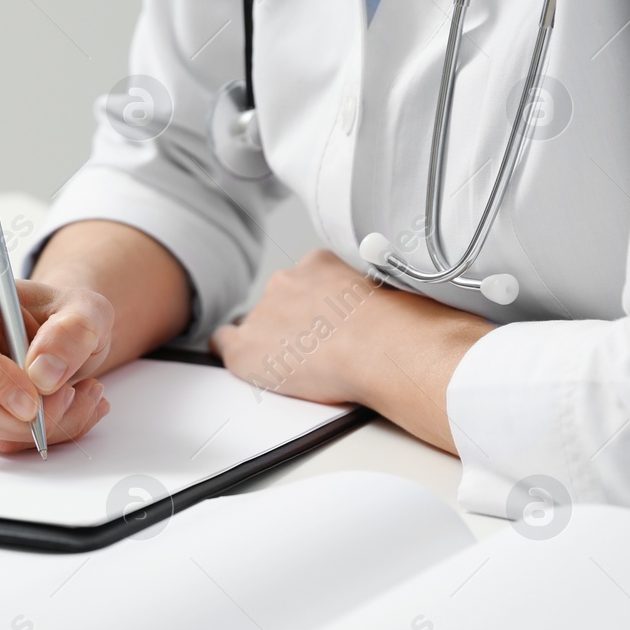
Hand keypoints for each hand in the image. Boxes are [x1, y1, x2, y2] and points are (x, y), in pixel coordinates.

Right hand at [0, 271, 112, 451]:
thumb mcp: (87, 310)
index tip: (34, 398)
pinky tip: (60, 410)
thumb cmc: (63, 317)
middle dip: (25, 419)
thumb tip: (43, 372)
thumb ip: (73, 332)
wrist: (62, 339)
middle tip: (71, 398)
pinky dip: (35, 435)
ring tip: (77, 397)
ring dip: (39, 428)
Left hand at [210, 250, 494, 450]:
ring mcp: (264, 314)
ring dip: (273, 342)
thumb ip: (372, 295)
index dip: (315, 308)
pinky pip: (223, 344)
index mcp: (320, 264)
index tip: (329, 324)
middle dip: (294, 324)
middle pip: (278, 302)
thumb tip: (389, 310)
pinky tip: (251, 366)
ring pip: (257, 325)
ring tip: (303, 366)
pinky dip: (234, 356)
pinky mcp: (248, 348)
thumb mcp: (393, 292)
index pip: (304, 282)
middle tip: (321, 349)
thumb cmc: (405, 326)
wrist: (389, 349)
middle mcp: (287, 281)